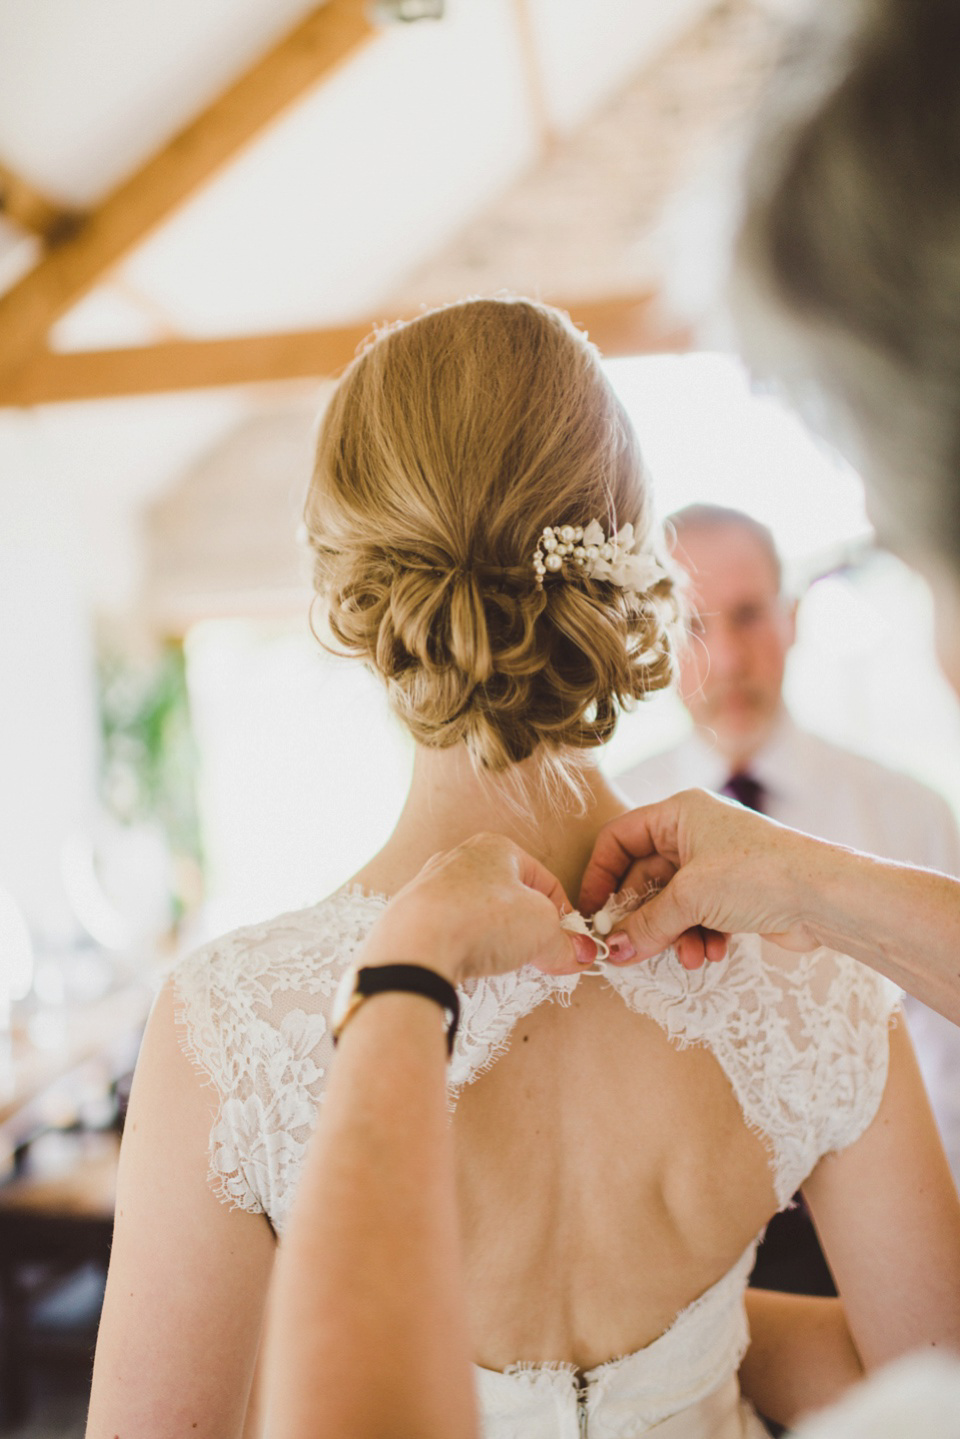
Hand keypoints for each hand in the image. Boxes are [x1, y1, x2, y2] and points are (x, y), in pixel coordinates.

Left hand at [358, 833, 596, 983]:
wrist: (414, 946)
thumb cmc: (482, 921)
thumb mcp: (542, 930)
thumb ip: (564, 942)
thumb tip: (577, 954)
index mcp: (496, 847)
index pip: (544, 881)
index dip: (563, 916)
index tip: (570, 947)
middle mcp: (460, 859)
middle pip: (510, 897)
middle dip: (528, 928)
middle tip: (540, 957)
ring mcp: (431, 886)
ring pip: (479, 914)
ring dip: (496, 939)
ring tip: (502, 962)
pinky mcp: (412, 916)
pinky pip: (451, 930)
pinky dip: (465, 947)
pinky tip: (469, 964)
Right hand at [579, 788, 821, 968]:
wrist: (825, 897)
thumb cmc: (759, 875)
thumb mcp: (691, 898)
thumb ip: (645, 924)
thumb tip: (612, 949)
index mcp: (679, 814)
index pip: (620, 838)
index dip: (601, 874)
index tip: (592, 913)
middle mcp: (694, 834)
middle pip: (645, 877)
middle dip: (642, 917)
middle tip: (629, 949)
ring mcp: (715, 864)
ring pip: (671, 904)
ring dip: (673, 935)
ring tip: (689, 957)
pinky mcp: (733, 894)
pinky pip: (698, 917)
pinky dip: (699, 937)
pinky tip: (712, 954)